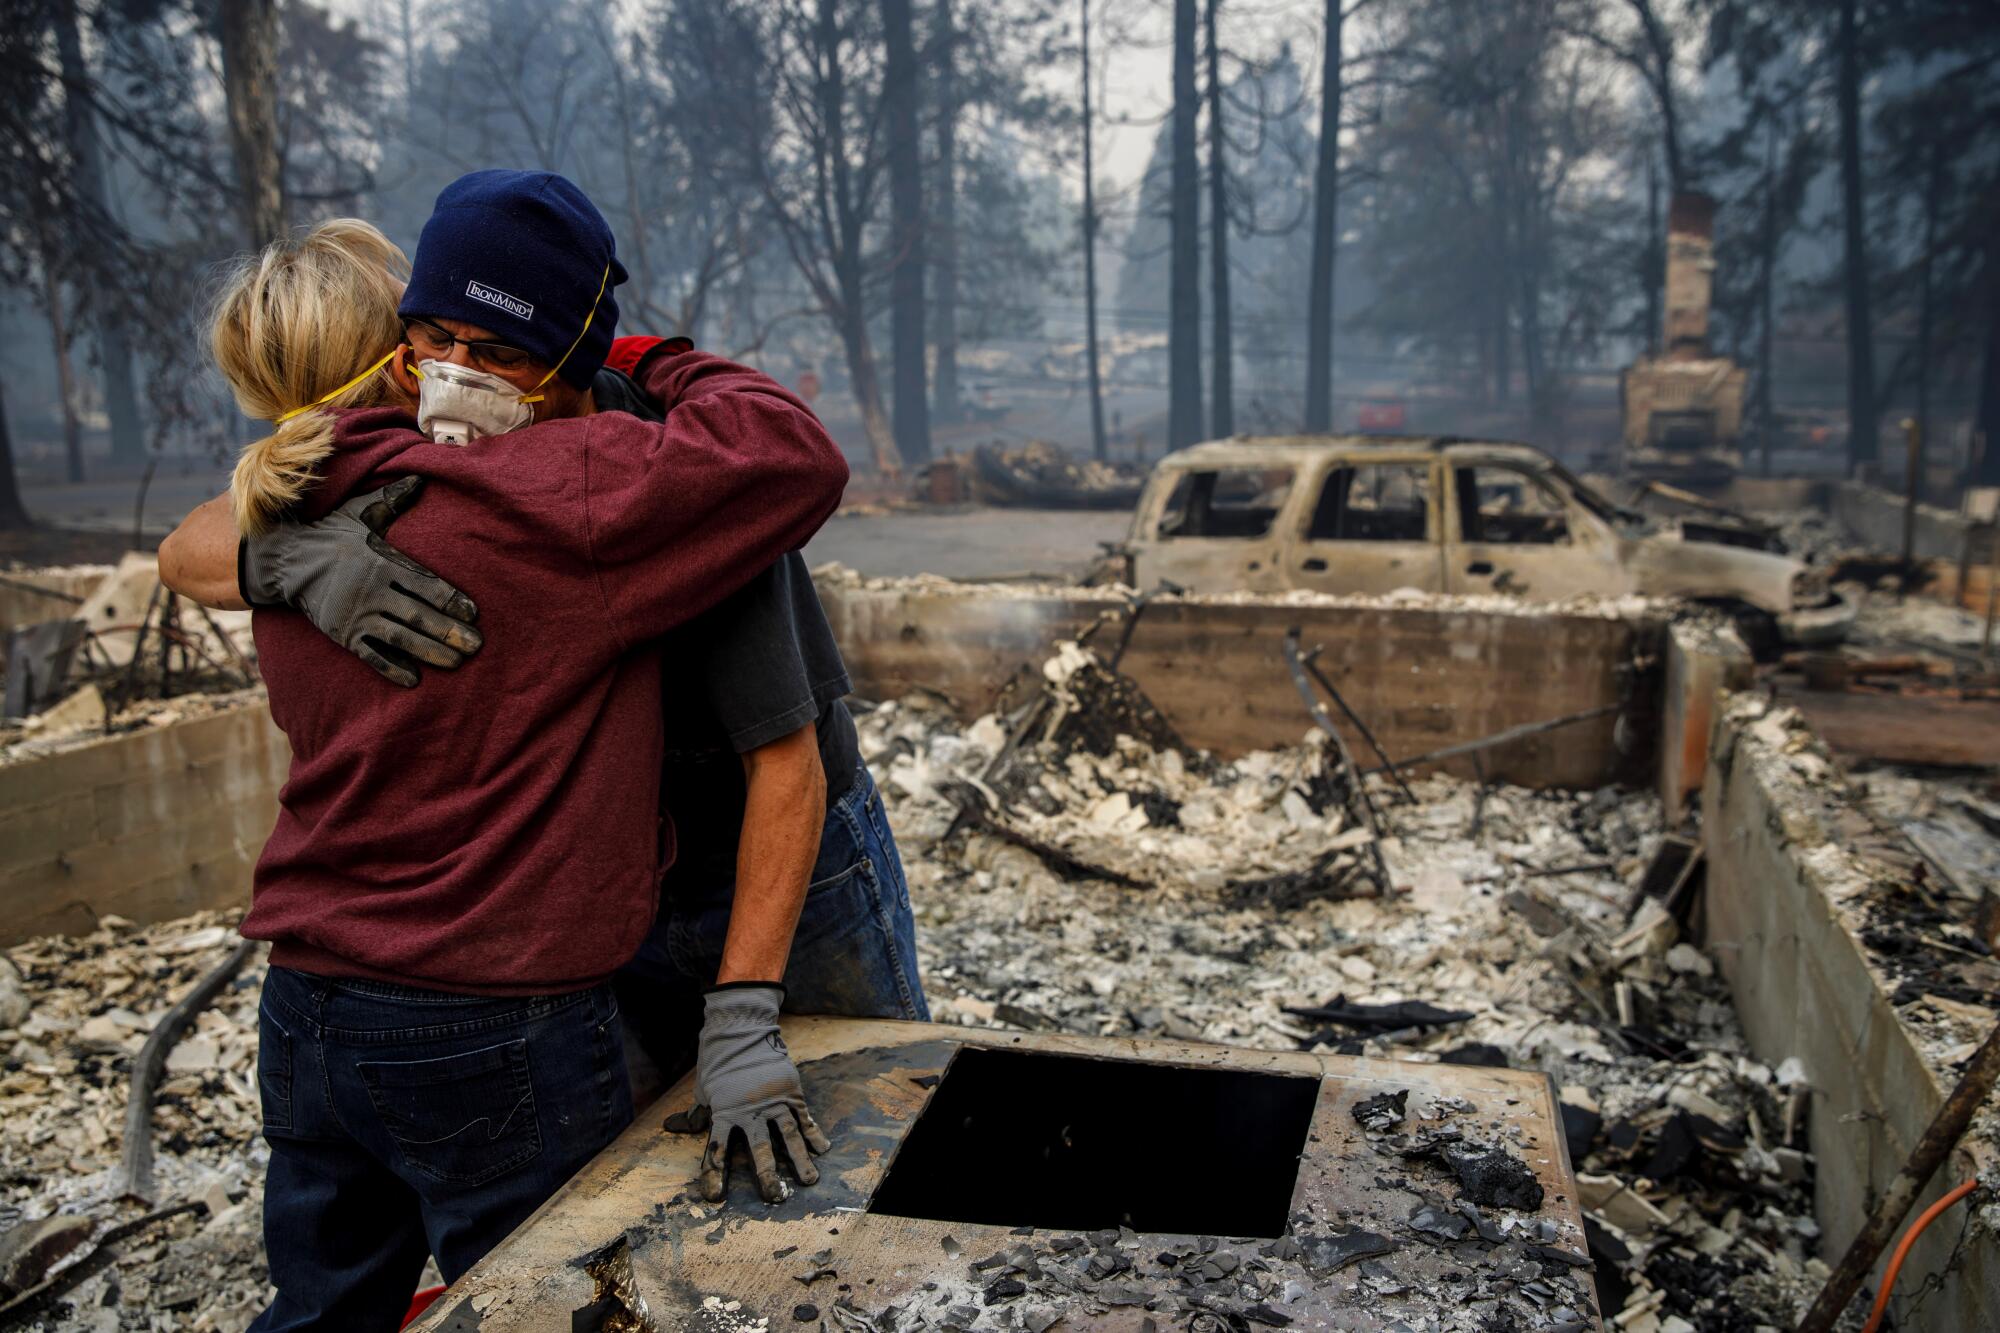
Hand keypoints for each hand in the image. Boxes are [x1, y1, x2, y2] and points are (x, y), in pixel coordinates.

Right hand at [240, 476, 481, 686]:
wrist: (285, 560)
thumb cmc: (331, 535)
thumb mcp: (360, 513)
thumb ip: (391, 501)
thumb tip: (418, 478)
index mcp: (382, 563)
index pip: (424, 583)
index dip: (450, 600)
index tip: (473, 613)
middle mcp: (371, 590)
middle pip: (417, 614)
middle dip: (448, 631)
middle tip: (476, 645)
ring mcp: (356, 615)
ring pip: (399, 638)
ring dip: (429, 652)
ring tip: (456, 662)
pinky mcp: (342, 633)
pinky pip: (370, 654)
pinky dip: (391, 667)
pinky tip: (413, 679)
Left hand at [680, 984, 829, 1202]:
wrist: (743, 1030)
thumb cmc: (719, 1063)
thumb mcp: (704, 1089)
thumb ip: (694, 1113)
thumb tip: (670, 1127)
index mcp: (724, 1113)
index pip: (717, 1150)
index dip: (714, 1175)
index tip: (714, 1197)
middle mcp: (750, 1111)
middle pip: (760, 1150)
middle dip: (768, 1176)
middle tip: (776, 1197)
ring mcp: (773, 1101)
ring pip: (788, 1136)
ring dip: (800, 1160)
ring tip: (808, 1181)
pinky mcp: (791, 1091)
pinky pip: (804, 1117)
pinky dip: (814, 1133)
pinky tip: (823, 1150)